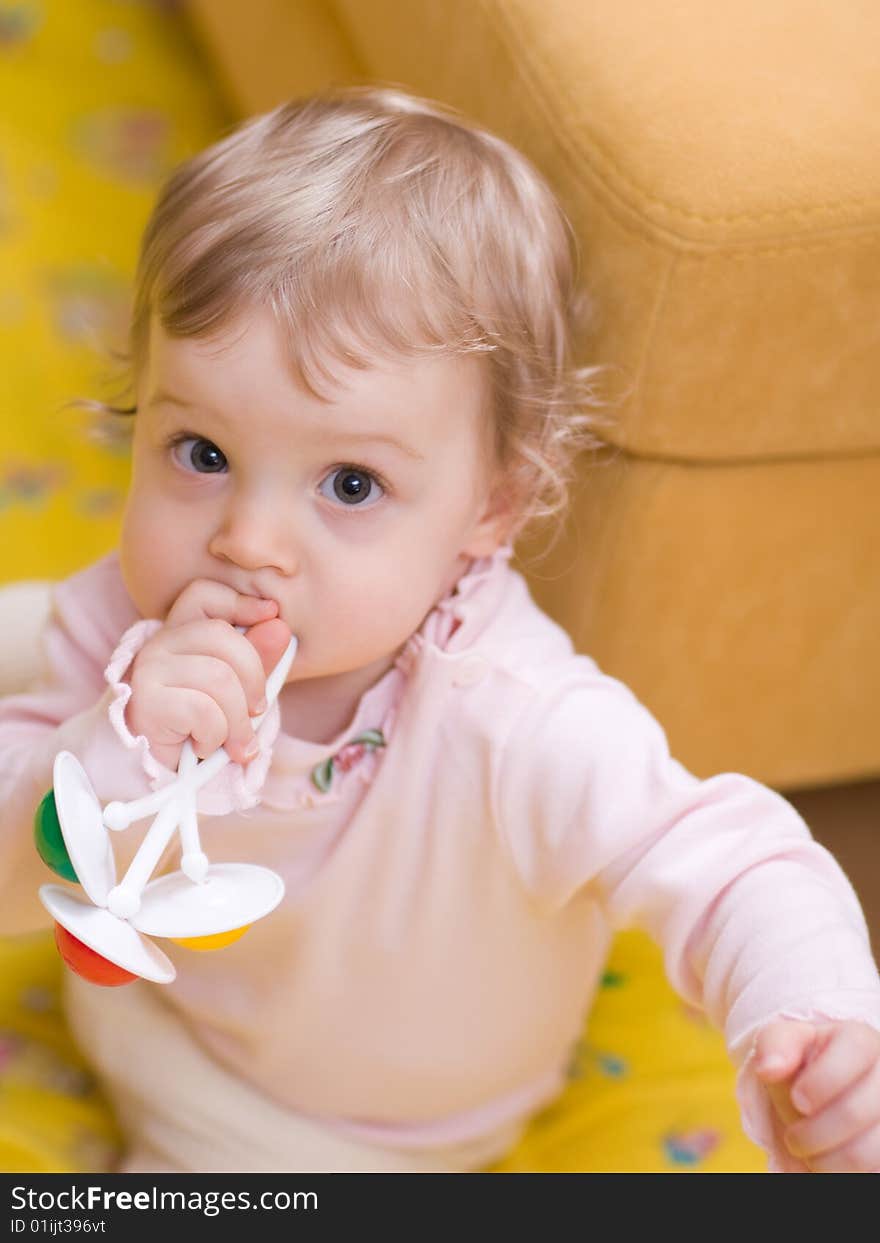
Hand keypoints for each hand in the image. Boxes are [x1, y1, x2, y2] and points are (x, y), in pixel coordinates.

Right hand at [125, 579, 291, 770]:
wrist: (153, 771)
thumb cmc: (199, 727)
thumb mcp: (237, 691)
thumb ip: (256, 658)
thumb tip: (280, 626)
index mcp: (181, 633)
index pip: (203, 594)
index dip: (239, 600)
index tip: (271, 614)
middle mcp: (160, 643)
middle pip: (224, 637)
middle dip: (254, 681)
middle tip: (255, 713)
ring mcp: (149, 669)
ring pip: (219, 680)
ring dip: (238, 722)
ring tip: (233, 742)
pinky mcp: (145, 700)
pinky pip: (204, 712)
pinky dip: (215, 736)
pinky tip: (201, 745)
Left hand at [754, 1017, 879, 1171]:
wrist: (819, 1094)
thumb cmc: (802, 1065)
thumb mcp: (783, 1044)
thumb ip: (774, 1046)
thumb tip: (768, 1069)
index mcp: (861, 1040)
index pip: (856, 1049)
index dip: (823, 1080)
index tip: (798, 1100)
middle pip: (856, 1110)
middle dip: (812, 1133)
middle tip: (793, 1138)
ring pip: (868, 1150)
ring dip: (827, 1161)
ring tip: (808, 1153)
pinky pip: (873, 1169)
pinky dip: (843, 1172)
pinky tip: (828, 1161)